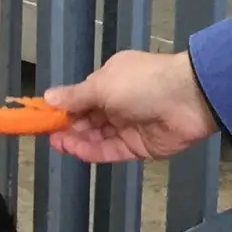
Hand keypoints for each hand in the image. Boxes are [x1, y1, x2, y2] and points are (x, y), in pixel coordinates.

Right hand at [42, 50, 218, 163]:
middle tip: (46, 133)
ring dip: (76, 139)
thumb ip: (76, 96)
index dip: (63, 107)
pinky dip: (92, 151)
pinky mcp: (138, 147)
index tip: (43, 116)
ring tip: (56, 143)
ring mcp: (129, 126)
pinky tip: (74, 150)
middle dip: (67, 126)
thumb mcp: (103, 84)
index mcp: (112, 80)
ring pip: (97, 136)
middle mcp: (119, 103)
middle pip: (88, 118)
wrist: (189, 100)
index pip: (82, 97)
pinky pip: (110, 150)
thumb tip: (49, 97)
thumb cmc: (142, 83)